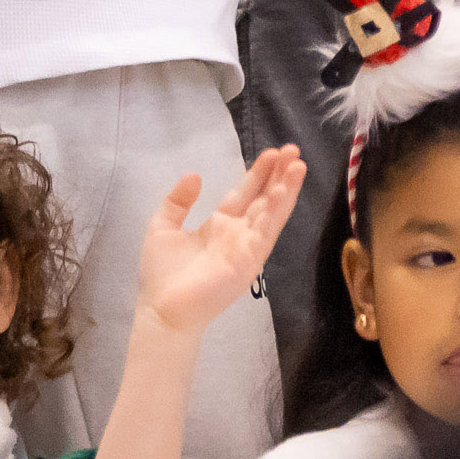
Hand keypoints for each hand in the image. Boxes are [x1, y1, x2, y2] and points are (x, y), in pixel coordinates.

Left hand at [137, 149, 307, 337]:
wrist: (162, 309)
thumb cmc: (162, 273)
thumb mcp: (163, 226)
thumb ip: (177, 201)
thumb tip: (194, 175)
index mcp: (221, 224)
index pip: (246, 192)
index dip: (259, 173)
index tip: (272, 152)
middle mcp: (239, 233)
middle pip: (265, 198)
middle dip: (279, 174)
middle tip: (292, 149)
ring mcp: (247, 247)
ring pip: (272, 213)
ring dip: (286, 189)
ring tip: (298, 165)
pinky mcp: (250, 261)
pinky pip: (266, 232)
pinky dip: (275, 212)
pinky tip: (282, 192)